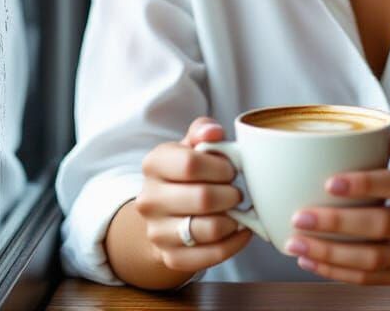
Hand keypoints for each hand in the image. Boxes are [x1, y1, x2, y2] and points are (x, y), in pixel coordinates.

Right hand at [133, 116, 252, 274]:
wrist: (164, 212)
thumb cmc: (185, 172)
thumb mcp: (190, 145)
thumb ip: (203, 131)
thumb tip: (213, 132)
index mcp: (154, 164)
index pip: (191, 164)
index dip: (220, 167)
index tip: (231, 169)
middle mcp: (149, 199)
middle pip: (203, 198)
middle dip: (231, 194)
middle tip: (236, 191)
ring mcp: (157, 232)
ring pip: (209, 229)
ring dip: (234, 219)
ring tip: (236, 210)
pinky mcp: (170, 258)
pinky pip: (211, 256)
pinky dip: (234, 243)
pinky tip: (240, 230)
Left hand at [283, 132, 389, 285]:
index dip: (365, 184)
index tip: (329, 182)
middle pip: (381, 226)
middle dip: (336, 223)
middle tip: (300, 216)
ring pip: (373, 260)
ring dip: (330, 253)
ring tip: (296, 242)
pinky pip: (371, 279)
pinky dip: (337, 271)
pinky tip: (311, 259)